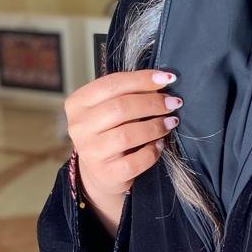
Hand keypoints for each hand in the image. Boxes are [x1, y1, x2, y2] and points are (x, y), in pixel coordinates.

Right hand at [63, 69, 181, 235]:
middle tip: (173, 103)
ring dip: (155, 126)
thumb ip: (127, 93)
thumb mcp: (108, 109)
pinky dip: (152, 151)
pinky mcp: (106, 173)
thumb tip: (162, 80)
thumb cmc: (109, 132)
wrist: (100, 173)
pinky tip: (160, 144)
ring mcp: (91, 152)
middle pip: (120, 108)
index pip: (112, 84)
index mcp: (77, 104)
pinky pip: (136, 161)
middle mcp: (79, 127)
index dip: (142, 79)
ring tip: (171, 122)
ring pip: (128, 135)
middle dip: (152, 103)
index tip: (168, 78)